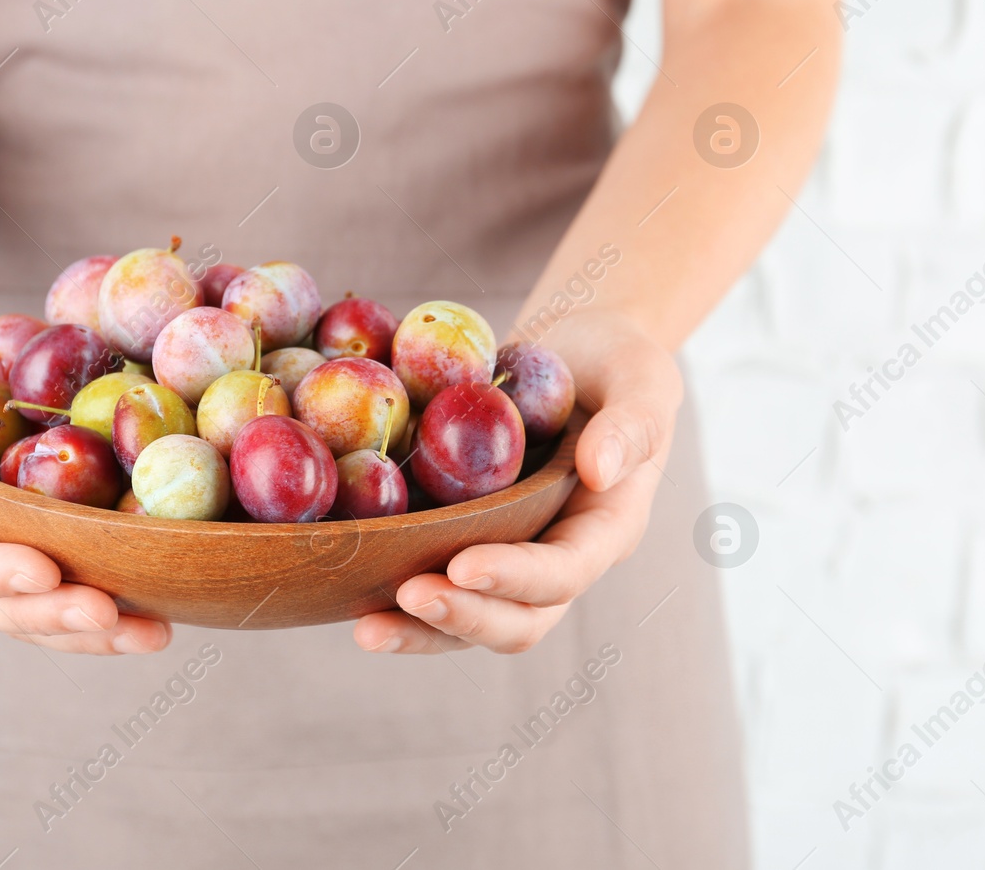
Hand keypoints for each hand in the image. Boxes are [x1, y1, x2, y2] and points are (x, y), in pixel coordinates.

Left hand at [354, 309, 679, 653]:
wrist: (579, 352)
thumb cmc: (618, 362)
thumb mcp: (640, 378)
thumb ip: (631, 425)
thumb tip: (598, 470)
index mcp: (606, 529)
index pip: (564, 572)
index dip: (515, 577)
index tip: (463, 565)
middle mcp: (559, 556)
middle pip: (517, 620)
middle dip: (464, 618)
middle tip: (406, 598)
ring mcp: (512, 554)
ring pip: (472, 619)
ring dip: (420, 631)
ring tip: (365, 628)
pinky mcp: (469, 539)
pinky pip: (436, 580)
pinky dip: (394, 594)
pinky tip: (344, 586)